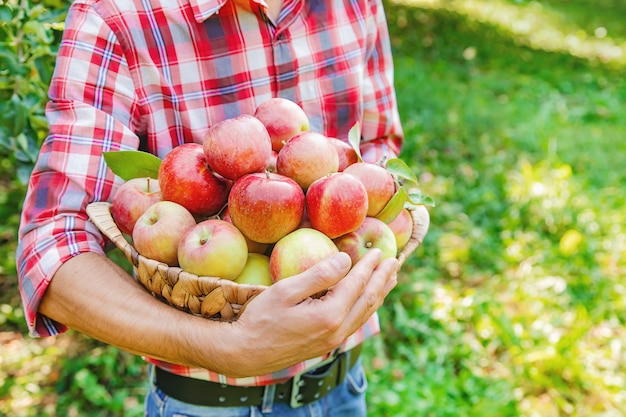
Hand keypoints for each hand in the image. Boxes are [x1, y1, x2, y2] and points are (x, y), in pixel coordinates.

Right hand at [221, 249, 398, 376]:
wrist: (246, 354)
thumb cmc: (260, 318)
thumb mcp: (286, 290)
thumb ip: (319, 275)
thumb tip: (346, 259)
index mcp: (330, 315)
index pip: (356, 284)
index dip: (369, 266)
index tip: (379, 251)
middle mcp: (338, 330)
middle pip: (368, 299)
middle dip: (383, 279)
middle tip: (396, 261)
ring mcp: (334, 340)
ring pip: (365, 313)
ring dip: (379, 293)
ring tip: (390, 279)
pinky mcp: (327, 344)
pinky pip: (356, 322)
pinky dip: (367, 306)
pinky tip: (367, 300)